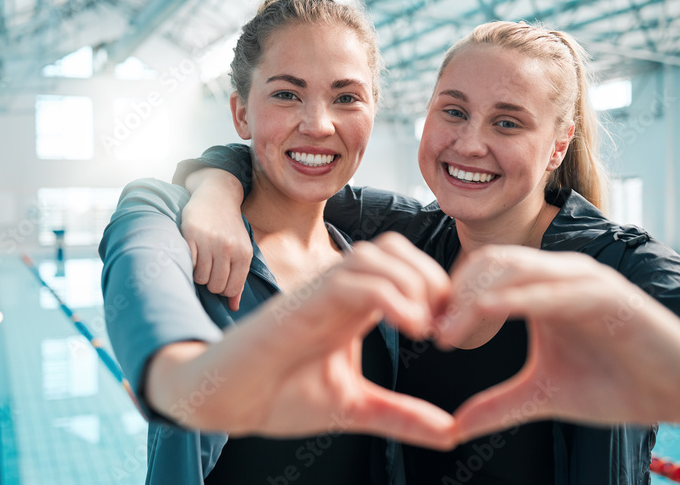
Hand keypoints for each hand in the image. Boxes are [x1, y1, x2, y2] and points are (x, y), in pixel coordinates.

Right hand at [147, 233, 458, 448]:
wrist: (227, 400)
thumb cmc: (279, 396)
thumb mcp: (355, 408)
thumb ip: (401, 416)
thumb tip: (452, 432)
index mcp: (352, 307)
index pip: (402, 265)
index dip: (436, 287)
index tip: (449, 332)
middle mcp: (337, 291)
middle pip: (393, 247)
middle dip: (430, 277)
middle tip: (442, 324)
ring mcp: (317, 293)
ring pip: (375, 254)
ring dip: (412, 282)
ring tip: (425, 326)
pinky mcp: (301, 304)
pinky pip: (352, 280)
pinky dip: (390, 295)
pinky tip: (410, 326)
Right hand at [182, 168, 250, 309]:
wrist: (217, 195)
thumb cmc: (229, 228)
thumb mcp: (241, 250)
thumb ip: (238, 279)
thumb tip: (234, 307)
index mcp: (243, 254)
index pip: (231, 289)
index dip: (222, 289)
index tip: (219, 279)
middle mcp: (228, 248)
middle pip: (215, 286)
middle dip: (210, 283)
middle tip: (209, 269)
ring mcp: (209, 241)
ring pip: (200, 278)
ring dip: (198, 274)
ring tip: (200, 261)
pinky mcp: (191, 235)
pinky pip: (189, 264)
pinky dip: (189, 264)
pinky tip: (192, 255)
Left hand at [437, 246, 679, 440]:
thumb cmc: (615, 385)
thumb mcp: (543, 395)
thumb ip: (499, 404)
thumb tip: (454, 427)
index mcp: (541, 289)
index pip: (480, 274)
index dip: (450, 300)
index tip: (429, 334)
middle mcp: (558, 275)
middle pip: (489, 263)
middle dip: (454, 295)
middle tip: (432, 333)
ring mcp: (584, 281)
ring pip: (515, 268)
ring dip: (475, 296)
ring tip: (449, 331)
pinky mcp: (608, 296)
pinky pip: (554, 288)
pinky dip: (516, 297)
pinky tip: (485, 312)